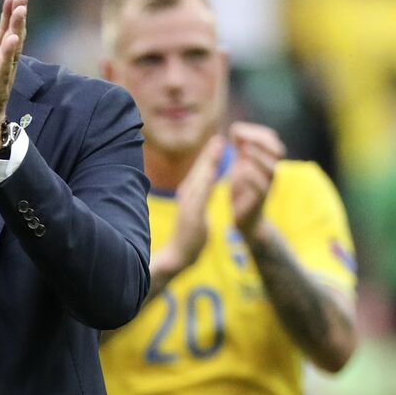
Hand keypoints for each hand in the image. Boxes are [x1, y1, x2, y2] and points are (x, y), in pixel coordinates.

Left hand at [0, 0, 26, 153]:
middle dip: (17, 16)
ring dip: (17, 29)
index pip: (5, 31)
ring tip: (21, 11)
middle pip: (12, 36)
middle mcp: (4, 65)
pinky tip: (10, 40)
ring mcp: (2, 77)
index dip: (9, 14)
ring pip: (11, 50)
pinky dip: (7, 54)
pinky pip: (3, 69)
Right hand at [154, 135, 223, 276]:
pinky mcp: (190, 213)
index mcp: (190, 196)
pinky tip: (213, 169)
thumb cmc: (188, 239)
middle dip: (209, 153)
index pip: (201, 174)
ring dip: (209, 161)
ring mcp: (188, 204)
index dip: (209, 157)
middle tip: (218, 136)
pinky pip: (201, 193)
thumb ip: (201, 199)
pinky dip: (207, 179)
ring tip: (218, 145)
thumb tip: (206, 187)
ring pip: (200, 178)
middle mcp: (187, 196)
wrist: (177, 257)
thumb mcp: (197, 215)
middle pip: (200, 171)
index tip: (217, 142)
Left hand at [228, 122, 284, 237]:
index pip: (270, 139)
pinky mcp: (260, 201)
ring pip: (272, 168)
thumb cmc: (243, 190)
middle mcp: (271, 172)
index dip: (255, 131)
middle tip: (240, 138)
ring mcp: (268, 187)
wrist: (246, 221)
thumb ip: (241, 148)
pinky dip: (252, 176)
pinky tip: (240, 170)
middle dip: (260, 140)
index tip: (235, 129)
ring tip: (244, 151)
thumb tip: (236, 129)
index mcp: (267, 161)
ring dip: (258, 157)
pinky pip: (262, 187)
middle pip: (277, 150)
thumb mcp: (240, 164)